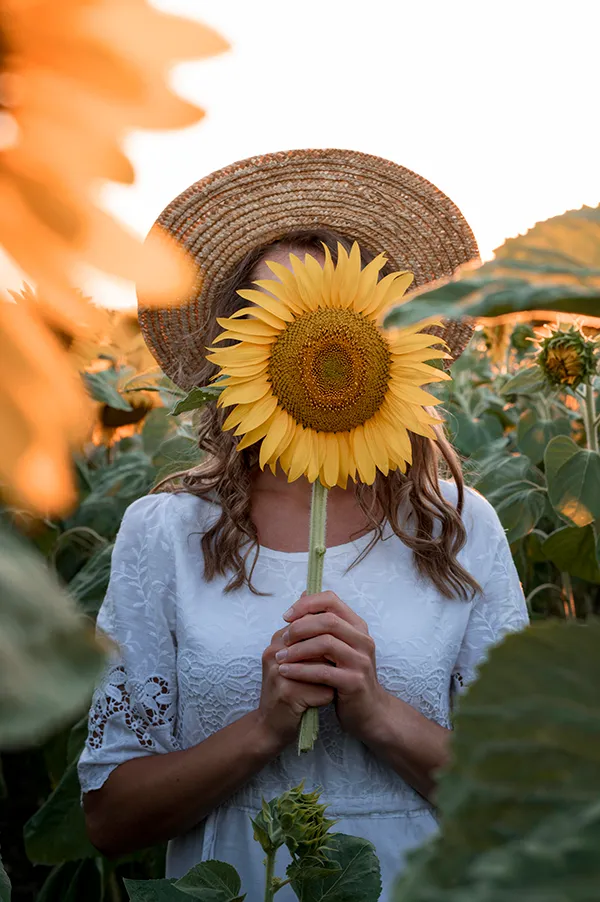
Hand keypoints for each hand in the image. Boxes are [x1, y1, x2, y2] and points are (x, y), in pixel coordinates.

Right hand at [257, 625, 334, 750]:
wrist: (270, 726)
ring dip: (332, 678)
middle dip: (332, 660)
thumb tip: (339, 627)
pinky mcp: (287, 694)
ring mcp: (279, 673)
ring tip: (326, 686)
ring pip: (324, 667)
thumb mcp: (295, 662)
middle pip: (320, 645)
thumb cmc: (289, 691)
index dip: (327, 641)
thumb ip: (309, 643)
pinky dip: (327, 697)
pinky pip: (322, 690)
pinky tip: (320, 702)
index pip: (311, 625)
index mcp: (277, 641)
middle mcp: (275, 653)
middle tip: (334, 672)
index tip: (332, 656)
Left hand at [278, 591, 387, 742]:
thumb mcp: (339, 646)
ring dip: (297, 649)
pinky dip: (300, 670)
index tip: (286, 615)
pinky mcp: (354, 682)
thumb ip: (323, 624)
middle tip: (282, 638)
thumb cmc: (347, 676)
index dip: (306, 604)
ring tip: (280, 657)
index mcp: (358, 627)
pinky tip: (285, 672)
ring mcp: (361, 661)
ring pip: (325, 643)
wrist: (369, 712)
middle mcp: (363, 640)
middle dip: (300, 627)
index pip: (331, 601)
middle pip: (328, 621)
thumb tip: (303, 593)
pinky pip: (323, 671)